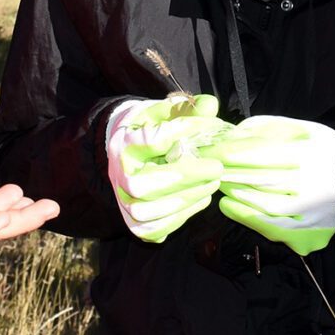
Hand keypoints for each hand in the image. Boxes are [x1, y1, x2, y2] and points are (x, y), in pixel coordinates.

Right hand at [107, 94, 229, 242]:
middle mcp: (117, 176)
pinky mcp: (135, 225)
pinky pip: (158, 229)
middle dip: (186, 177)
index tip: (210, 128)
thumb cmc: (152, 130)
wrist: (129, 154)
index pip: (153, 140)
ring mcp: (124, 203)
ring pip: (151, 211)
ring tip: (213, 183)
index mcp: (123, 145)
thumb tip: (211, 105)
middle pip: (146, 186)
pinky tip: (200, 199)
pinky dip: (182, 216)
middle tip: (216, 168)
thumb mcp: (167, 113)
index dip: (185, 133)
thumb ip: (189, 108)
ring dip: (188, 197)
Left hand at [213, 115, 334, 254]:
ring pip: (266, 207)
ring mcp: (316, 218)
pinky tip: (228, 205)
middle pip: (264, 181)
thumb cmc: (320, 151)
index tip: (213, 150)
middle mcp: (321, 188)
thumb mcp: (301, 129)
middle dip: (231, 173)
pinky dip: (247, 216)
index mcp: (319, 156)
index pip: (267, 154)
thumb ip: (267, 130)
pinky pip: (271, 229)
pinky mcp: (310, 237)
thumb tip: (230, 137)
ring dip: (237, 195)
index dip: (234, 152)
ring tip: (219, 183)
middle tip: (211, 168)